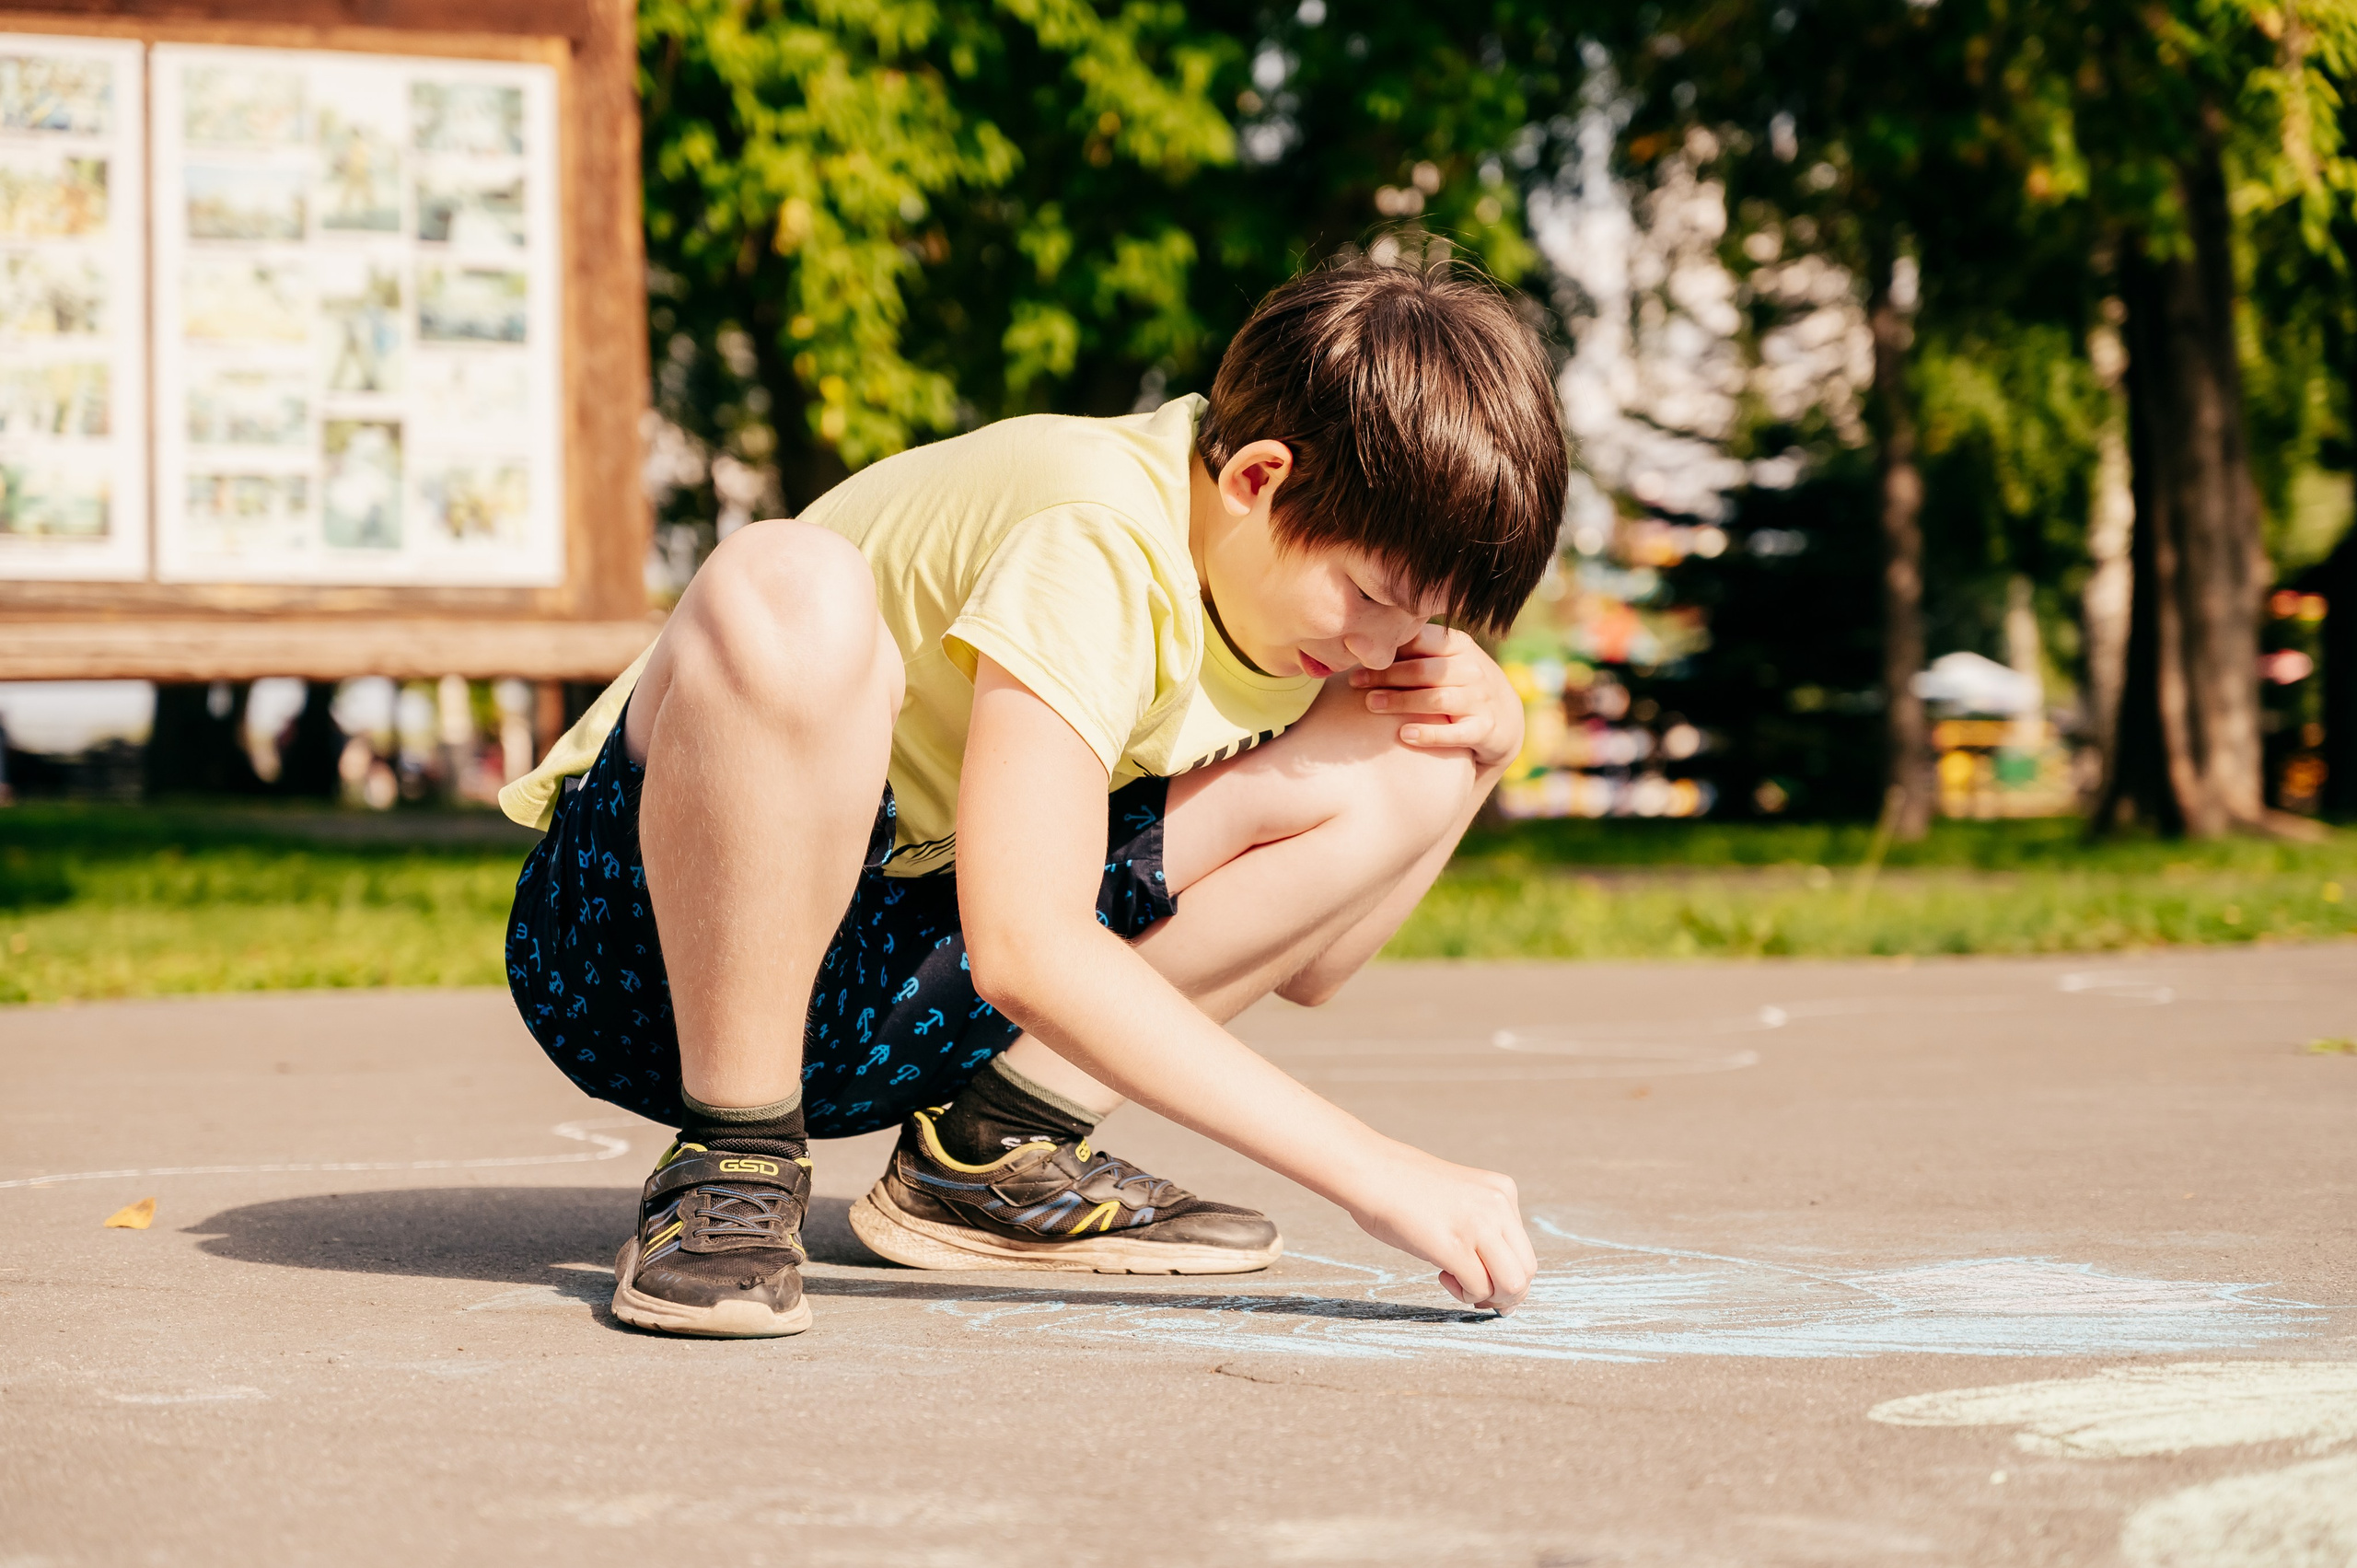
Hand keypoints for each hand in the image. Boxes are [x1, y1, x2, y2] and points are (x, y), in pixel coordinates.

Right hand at [1340, 1140, 1536, 1311]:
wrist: (1370, 1172)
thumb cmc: (1403, 1190)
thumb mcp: (1460, 1199)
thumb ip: (1482, 1225)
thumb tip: (1496, 1280)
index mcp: (1502, 1191)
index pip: (1524, 1249)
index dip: (1509, 1276)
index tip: (1486, 1285)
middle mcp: (1498, 1206)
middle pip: (1526, 1270)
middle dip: (1506, 1294)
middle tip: (1477, 1296)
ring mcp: (1479, 1225)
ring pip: (1513, 1284)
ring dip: (1488, 1297)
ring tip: (1458, 1283)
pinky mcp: (1455, 1246)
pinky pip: (1479, 1288)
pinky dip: (1464, 1294)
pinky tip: (1442, 1275)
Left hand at [1348, 626, 1523, 768]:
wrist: (1505, 719)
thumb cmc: (1459, 685)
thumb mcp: (1445, 662)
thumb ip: (1414, 653)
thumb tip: (1360, 643)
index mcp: (1459, 646)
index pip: (1421, 641)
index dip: (1387, 648)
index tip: (1356, 655)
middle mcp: (1472, 669)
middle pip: (1423, 670)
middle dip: (1386, 676)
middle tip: (1354, 682)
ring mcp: (1481, 699)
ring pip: (1436, 698)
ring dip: (1401, 702)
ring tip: (1370, 705)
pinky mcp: (1486, 729)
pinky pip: (1455, 732)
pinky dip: (1429, 734)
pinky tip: (1404, 735)